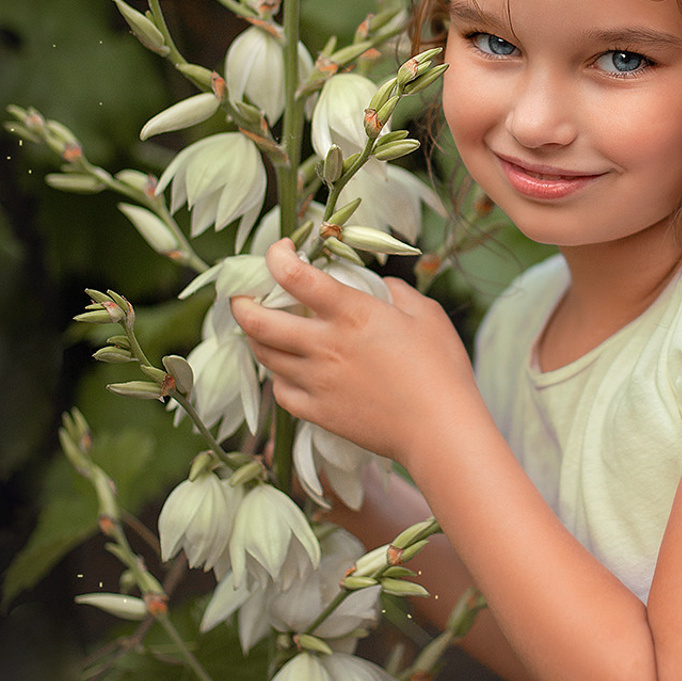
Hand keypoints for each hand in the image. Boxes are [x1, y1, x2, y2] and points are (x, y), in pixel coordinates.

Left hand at [231, 240, 478, 465]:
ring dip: (256, 338)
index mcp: (351, 313)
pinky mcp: (318, 413)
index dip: (276, 256)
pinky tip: (288, 370)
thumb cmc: (441, 369)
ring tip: (264, 329)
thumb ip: (398, 293)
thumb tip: (382, 286)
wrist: (440, 430)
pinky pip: (281, 392)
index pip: (295, 276)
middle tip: (243, 295)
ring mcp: (317, 382)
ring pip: (264, 356)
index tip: (280, 250)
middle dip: (241, 303)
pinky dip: (278, 376)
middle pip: (258, 321)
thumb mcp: (426, 314)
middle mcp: (325, 345)